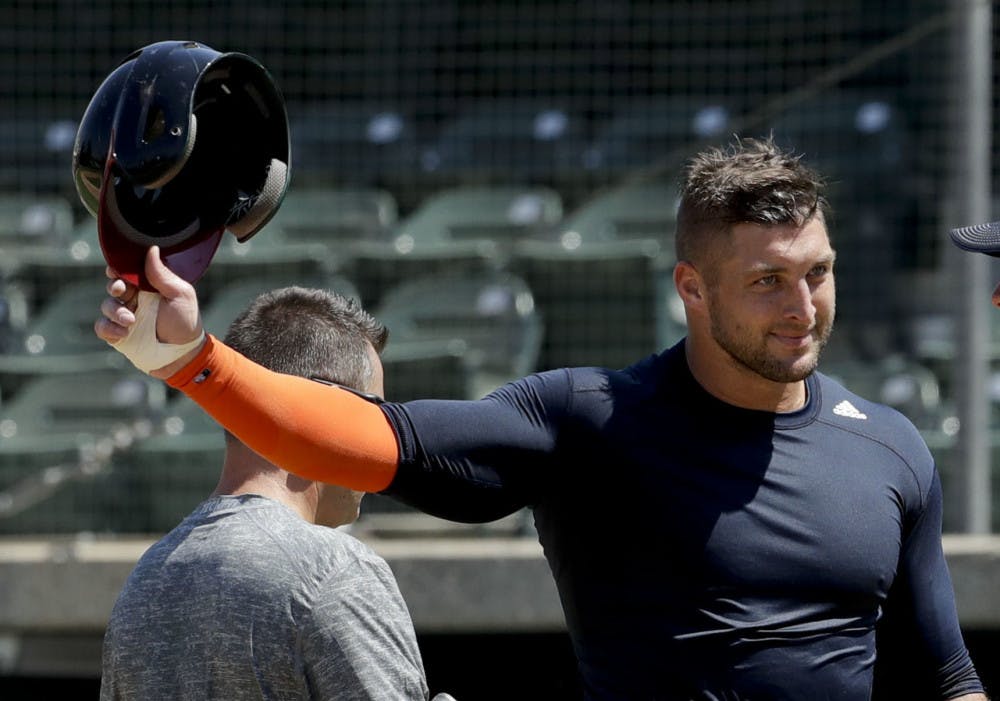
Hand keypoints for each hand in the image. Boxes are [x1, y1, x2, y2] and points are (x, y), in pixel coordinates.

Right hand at [95, 245, 205, 377]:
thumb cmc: (185, 322)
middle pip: (114, 286)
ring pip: (107, 305)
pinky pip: (102, 326)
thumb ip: (162, 275)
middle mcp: (134, 299)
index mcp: (148, 286)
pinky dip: (108, 328)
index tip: (115, 269)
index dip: (119, 269)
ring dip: (115, 311)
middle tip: (121, 290)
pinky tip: (123, 333)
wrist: (183, 354)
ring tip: (131, 321)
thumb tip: (151, 249)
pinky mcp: (118, 334)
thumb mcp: (180, 295)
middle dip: (114, 286)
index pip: (128, 272)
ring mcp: (125, 316)